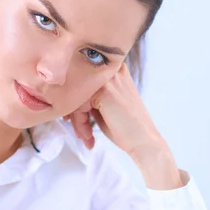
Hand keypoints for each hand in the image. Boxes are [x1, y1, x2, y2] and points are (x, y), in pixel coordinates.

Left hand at [65, 63, 182, 189]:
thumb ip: (89, 96)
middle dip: (75, 112)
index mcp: (115, 68)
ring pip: (76, 96)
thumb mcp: (105, 105)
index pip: (83, 80)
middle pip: (78, 86)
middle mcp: (112, 68)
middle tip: (81, 131)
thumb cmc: (126, 127)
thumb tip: (65, 97)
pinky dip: (80, 123)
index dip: (76, 101)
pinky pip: (79, 105)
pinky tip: (88, 135)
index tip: (73, 119)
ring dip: (77, 120)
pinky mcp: (104, 91)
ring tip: (86, 136)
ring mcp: (109, 78)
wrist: (144, 141)